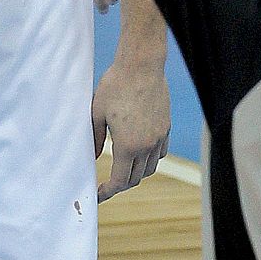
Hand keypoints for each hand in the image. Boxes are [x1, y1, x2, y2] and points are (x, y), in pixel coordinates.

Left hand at [92, 57, 170, 199]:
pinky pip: (160, 153)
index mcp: (128, 146)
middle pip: (136, 178)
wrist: (141, 65)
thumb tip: (94, 158)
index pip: (120, 182)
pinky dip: (149, 159)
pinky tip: (139, 152)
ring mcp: (159, 136)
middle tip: (106, 183)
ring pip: (150, 167)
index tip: (98, 194)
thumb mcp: (96, 114)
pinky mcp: (166, 126)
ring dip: (137, 173)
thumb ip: (95, 140)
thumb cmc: (115, 86)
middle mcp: (147, 145)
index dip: (107, 192)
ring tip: (123, 169)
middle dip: (120, 185)